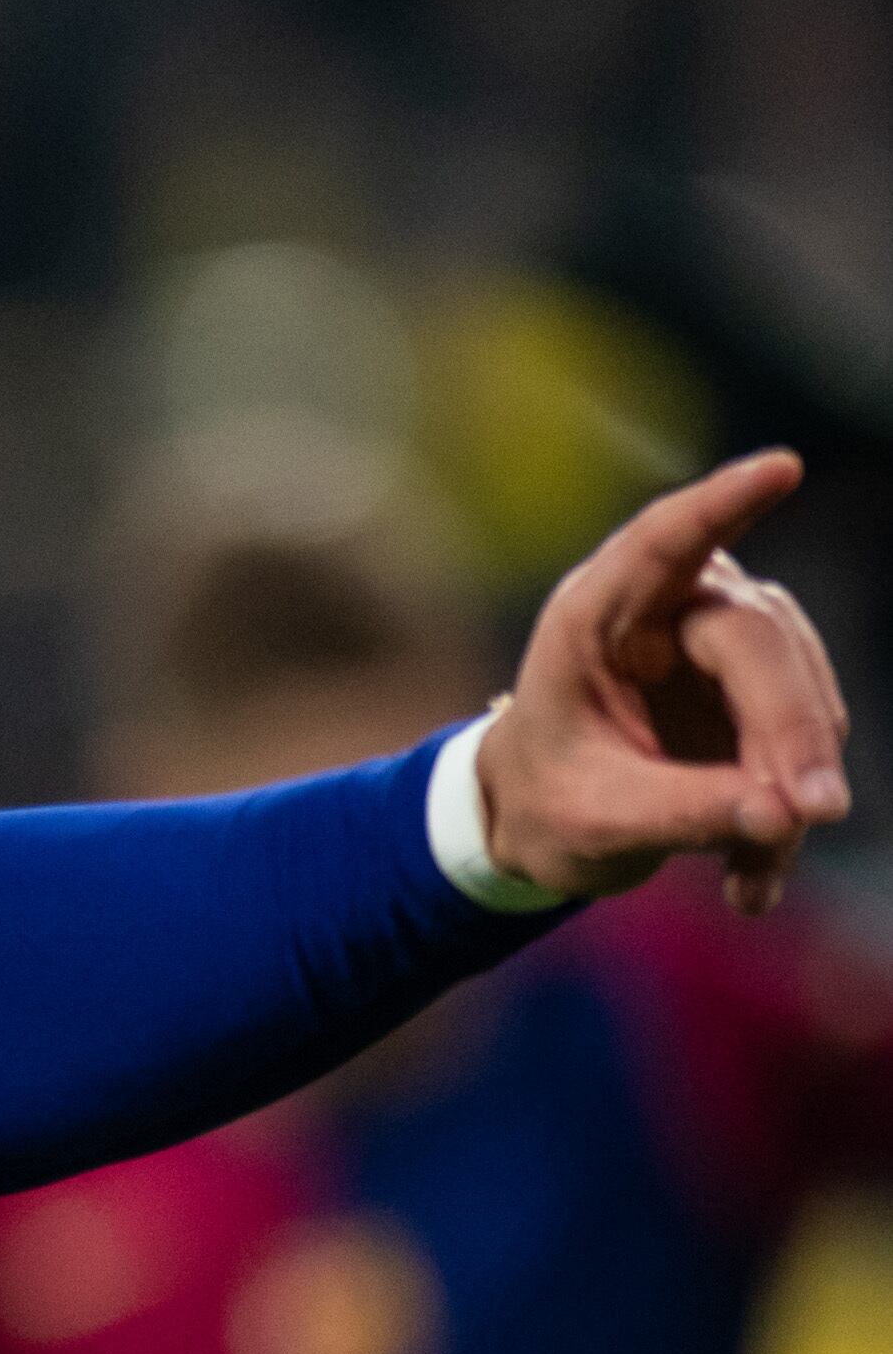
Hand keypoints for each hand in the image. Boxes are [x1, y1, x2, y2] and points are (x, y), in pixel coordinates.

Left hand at [475, 451, 853, 914]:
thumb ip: (684, 811)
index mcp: (594, 615)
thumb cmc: (546, 800)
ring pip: (802, 696)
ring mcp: (725, 645)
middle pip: (759, 644)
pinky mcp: (765, 691)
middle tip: (808, 815)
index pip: (662, 541)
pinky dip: (786, 818)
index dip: (721, 504)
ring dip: (791, 791)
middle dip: (791, 732)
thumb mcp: (594, 819)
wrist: (545, 820)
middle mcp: (667, 610)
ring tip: (746, 876)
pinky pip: (806, 747)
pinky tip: (749, 886)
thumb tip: (787, 813)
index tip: (777, 467)